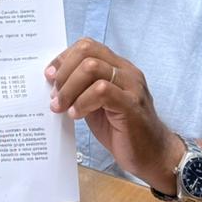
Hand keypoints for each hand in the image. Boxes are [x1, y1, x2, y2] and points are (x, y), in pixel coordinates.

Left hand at [46, 38, 178, 189]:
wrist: (152, 155)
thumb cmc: (122, 130)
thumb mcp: (95, 104)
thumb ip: (81, 89)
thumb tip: (53, 82)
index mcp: (117, 67)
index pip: (87, 46)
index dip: (63, 58)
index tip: (49, 76)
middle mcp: (126, 71)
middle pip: (87, 51)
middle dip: (63, 72)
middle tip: (55, 95)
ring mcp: (131, 86)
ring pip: (92, 68)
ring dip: (69, 89)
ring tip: (61, 107)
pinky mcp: (132, 104)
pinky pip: (101, 91)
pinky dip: (82, 102)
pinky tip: (76, 115)